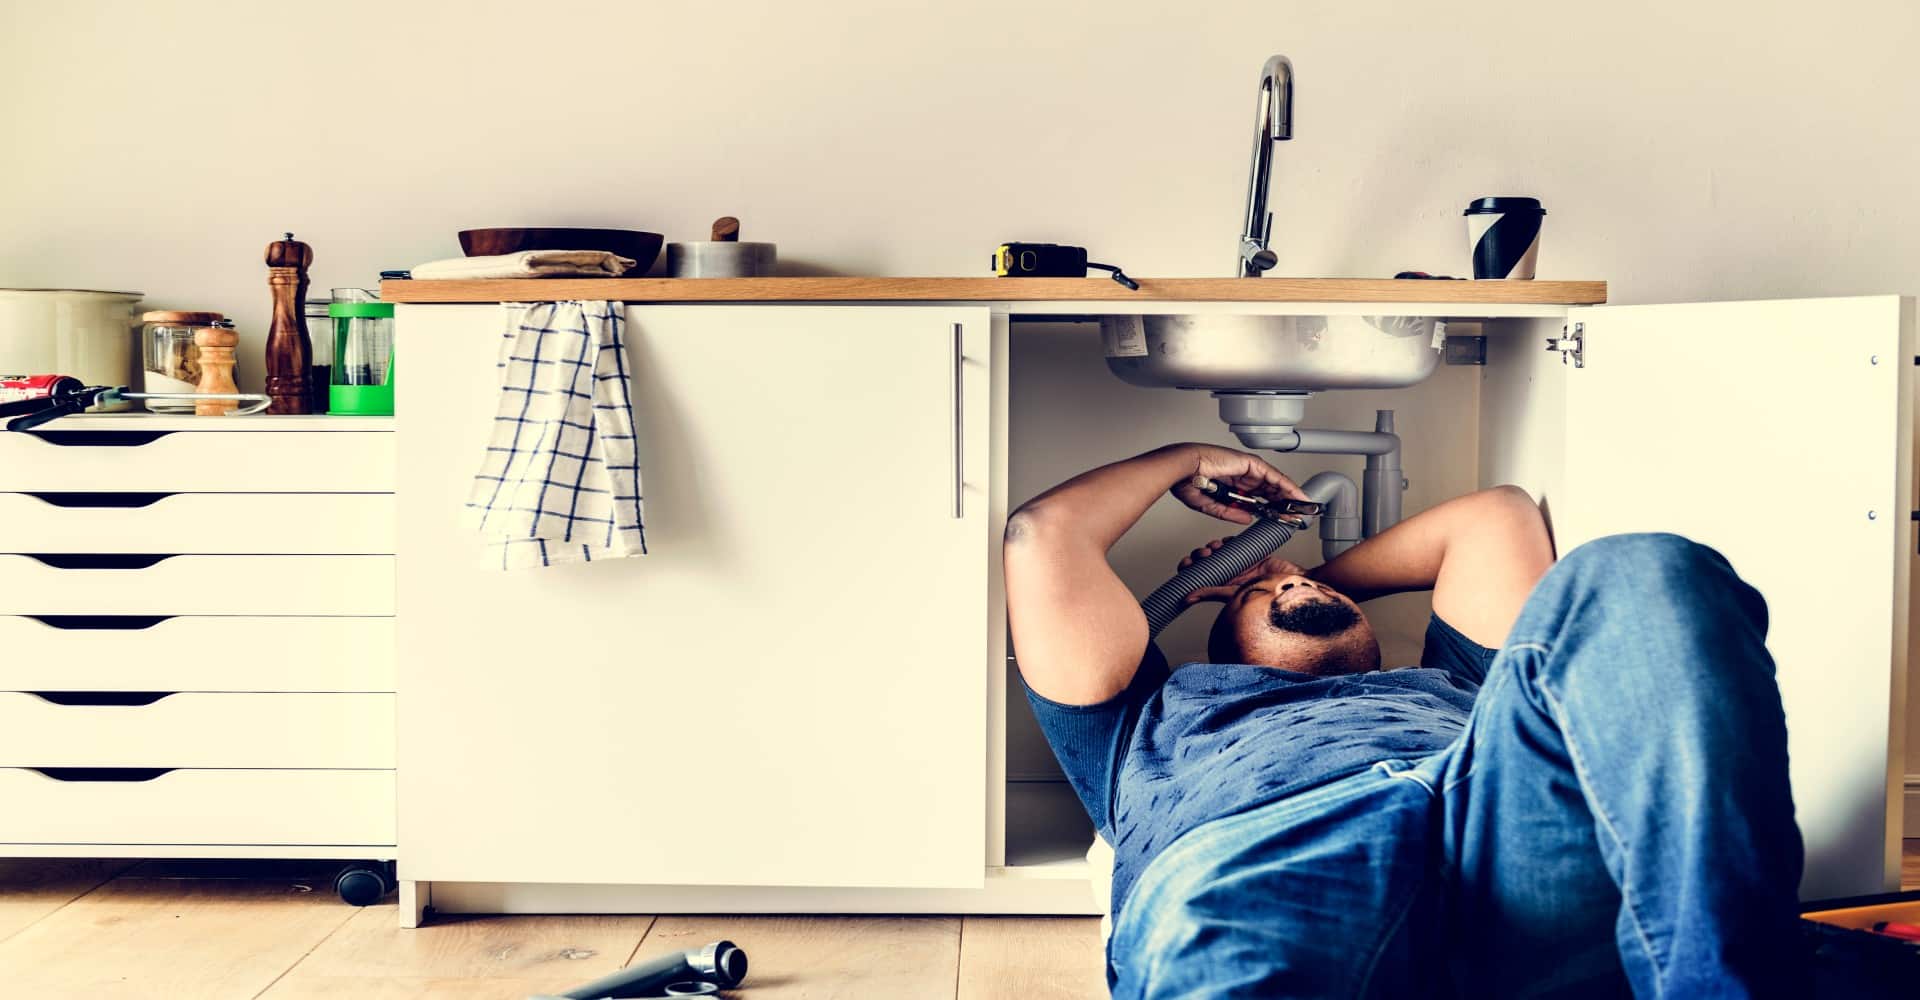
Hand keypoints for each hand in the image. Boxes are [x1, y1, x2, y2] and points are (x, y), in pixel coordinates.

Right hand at [1165, 444, 1306, 525]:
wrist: (1182, 468)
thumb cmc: (1187, 481)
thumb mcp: (1212, 504)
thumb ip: (1230, 512)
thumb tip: (1248, 518)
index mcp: (1231, 483)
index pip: (1257, 497)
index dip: (1270, 508)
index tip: (1280, 518)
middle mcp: (1241, 474)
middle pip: (1270, 490)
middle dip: (1284, 503)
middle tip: (1296, 515)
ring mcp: (1247, 468)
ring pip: (1275, 483)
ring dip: (1289, 495)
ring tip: (1302, 507)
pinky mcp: (1251, 463)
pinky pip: (1274, 476)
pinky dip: (1287, 486)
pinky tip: (1297, 496)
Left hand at [1178, 539, 1307, 603]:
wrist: (1293, 583)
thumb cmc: (1270, 594)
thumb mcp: (1235, 594)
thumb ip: (1213, 593)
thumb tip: (1188, 597)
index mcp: (1223, 587)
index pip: (1199, 577)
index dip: (1190, 568)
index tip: (1187, 563)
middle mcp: (1230, 576)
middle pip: (1206, 562)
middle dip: (1201, 555)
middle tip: (1204, 553)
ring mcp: (1240, 564)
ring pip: (1218, 552)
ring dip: (1213, 547)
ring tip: (1216, 548)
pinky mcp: (1250, 554)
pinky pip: (1234, 544)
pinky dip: (1228, 541)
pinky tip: (1227, 542)